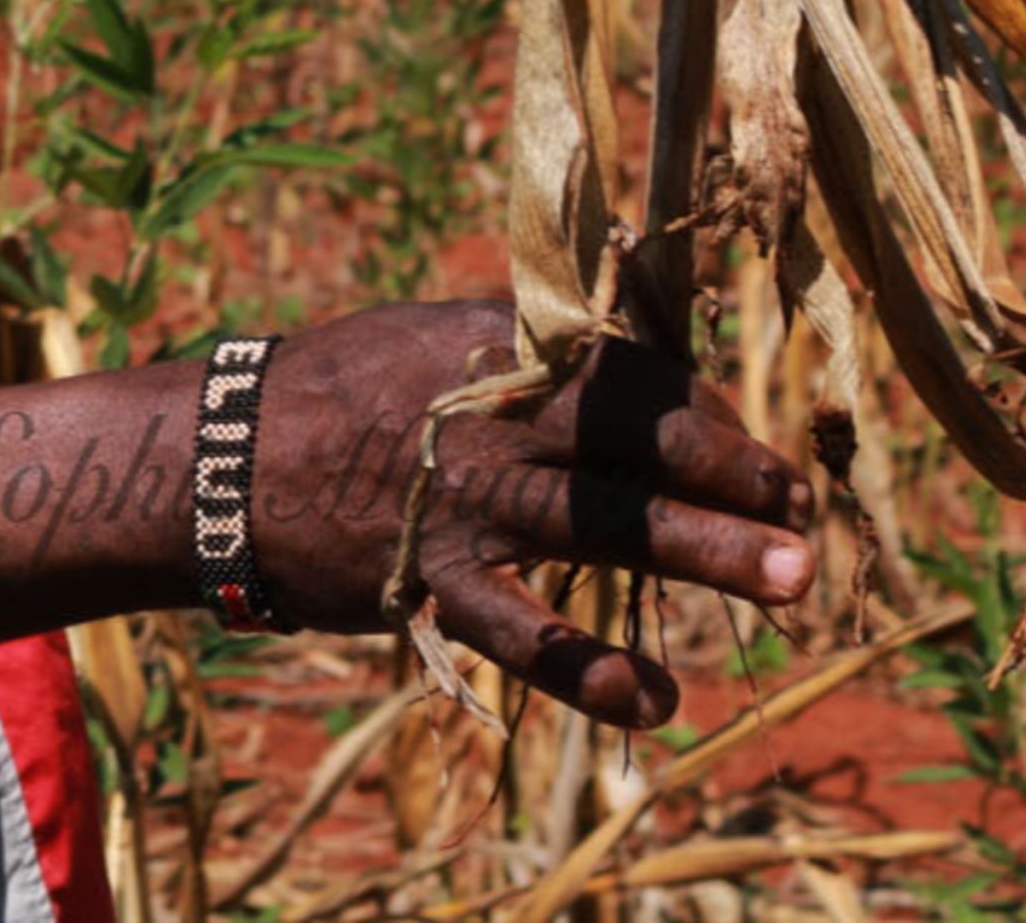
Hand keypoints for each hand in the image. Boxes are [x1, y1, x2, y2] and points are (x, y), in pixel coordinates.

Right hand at [254, 302, 813, 725]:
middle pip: (630, 433)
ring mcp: (463, 500)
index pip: (625, 364)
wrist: (224, 452)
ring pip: (601, 520)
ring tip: (784, 575)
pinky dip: (587, 668)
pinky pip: (521, 631)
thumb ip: (528, 345)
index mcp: (496, 345)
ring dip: (700, 547)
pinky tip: (654, 698)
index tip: (745, 441)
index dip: (698, 404)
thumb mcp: (433, 334)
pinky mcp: (429, 577)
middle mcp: (491, 415)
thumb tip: (634, 328)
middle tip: (802, 502)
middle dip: (726, 465)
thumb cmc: (342, 388)